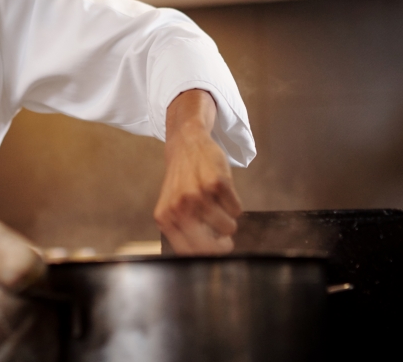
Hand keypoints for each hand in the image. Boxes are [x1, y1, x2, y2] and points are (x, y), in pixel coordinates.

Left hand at [154, 90, 242, 254]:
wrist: (186, 144)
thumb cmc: (182, 181)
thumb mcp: (173, 206)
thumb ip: (184, 231)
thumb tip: (208, 258)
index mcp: (165, 218)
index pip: (190, 253)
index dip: (208, 255)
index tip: (216, 251)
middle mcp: (179, 208)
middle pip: (211, 246)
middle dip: (223, 246)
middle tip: (226, 240)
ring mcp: (198, 195)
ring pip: (228, 228)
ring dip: (229, 222)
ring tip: (220, 207)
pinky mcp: (217, 183)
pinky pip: (237, 210)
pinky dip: (235, 206)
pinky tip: (223, 193)